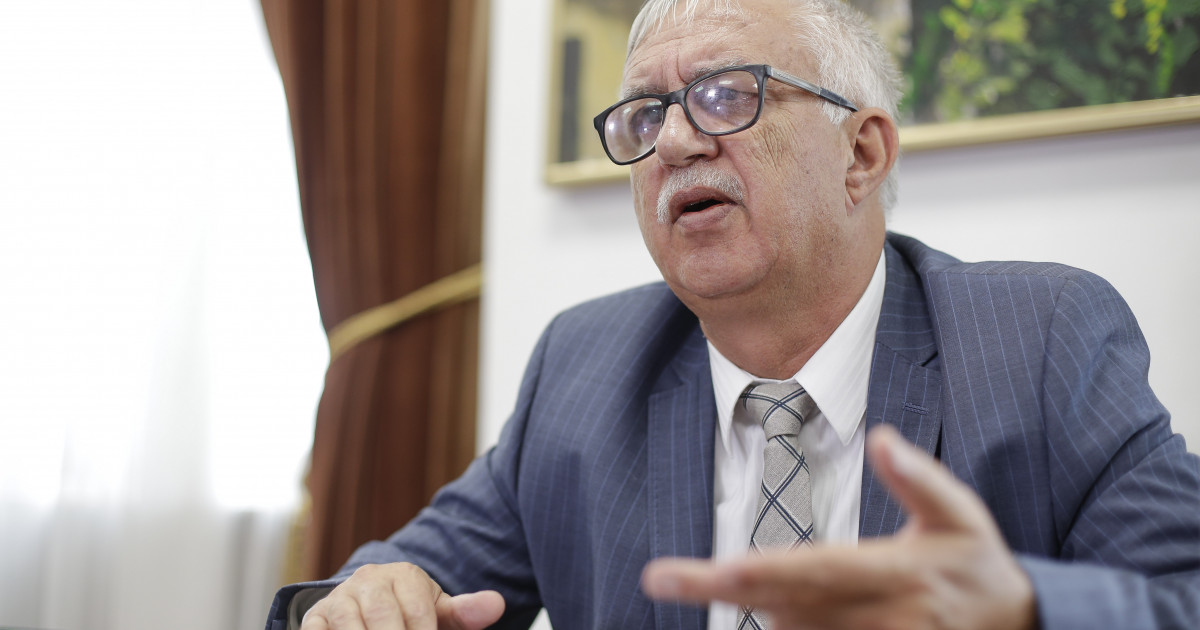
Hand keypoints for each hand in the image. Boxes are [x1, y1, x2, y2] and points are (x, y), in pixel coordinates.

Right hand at [300, 562, 504, 629]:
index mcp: (404, 576)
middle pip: (383, 617)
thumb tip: (497, 604)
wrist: (363, 605)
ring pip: (351, 625)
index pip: (418, 611)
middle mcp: (369, 581)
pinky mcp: (315, 619)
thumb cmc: (408, 613)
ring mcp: (339, 599)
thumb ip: (465, 612)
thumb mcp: (437, 612)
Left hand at [641, 425, 1037, 629]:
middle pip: (786, 608)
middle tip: (660, 577)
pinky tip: (758, 611)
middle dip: (721, 591)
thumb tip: (882, 438)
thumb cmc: (977, 567)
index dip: (766, 572)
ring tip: (703, 582)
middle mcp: (881, 619)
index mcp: (898, 574)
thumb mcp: (960, 516)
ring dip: (754, 613)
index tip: (719, 567)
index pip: (819, 570)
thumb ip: (919, 479)